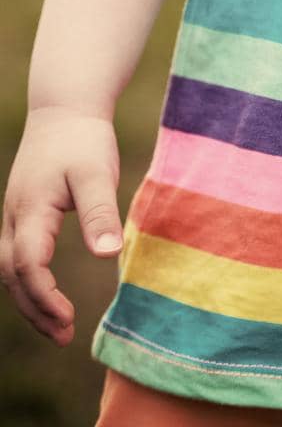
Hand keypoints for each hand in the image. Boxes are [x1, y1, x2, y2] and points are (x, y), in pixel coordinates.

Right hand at [0, 106, 123, 344]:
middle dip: (35, 310)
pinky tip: (48, 294)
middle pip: (13, 276)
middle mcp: (15, 217)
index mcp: (31, 209)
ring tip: (59, 326)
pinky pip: (17, 257)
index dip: (45, 297)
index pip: (29, 266)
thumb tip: (107, 254)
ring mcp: (15, 216)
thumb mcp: (96, 171)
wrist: (64, 108)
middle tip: (64, 336)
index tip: (69, 319)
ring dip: (31, 300)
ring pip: (11, 270)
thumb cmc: (82, 138)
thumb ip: (99, 212)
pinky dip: (29, 282)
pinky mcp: (23, 214)